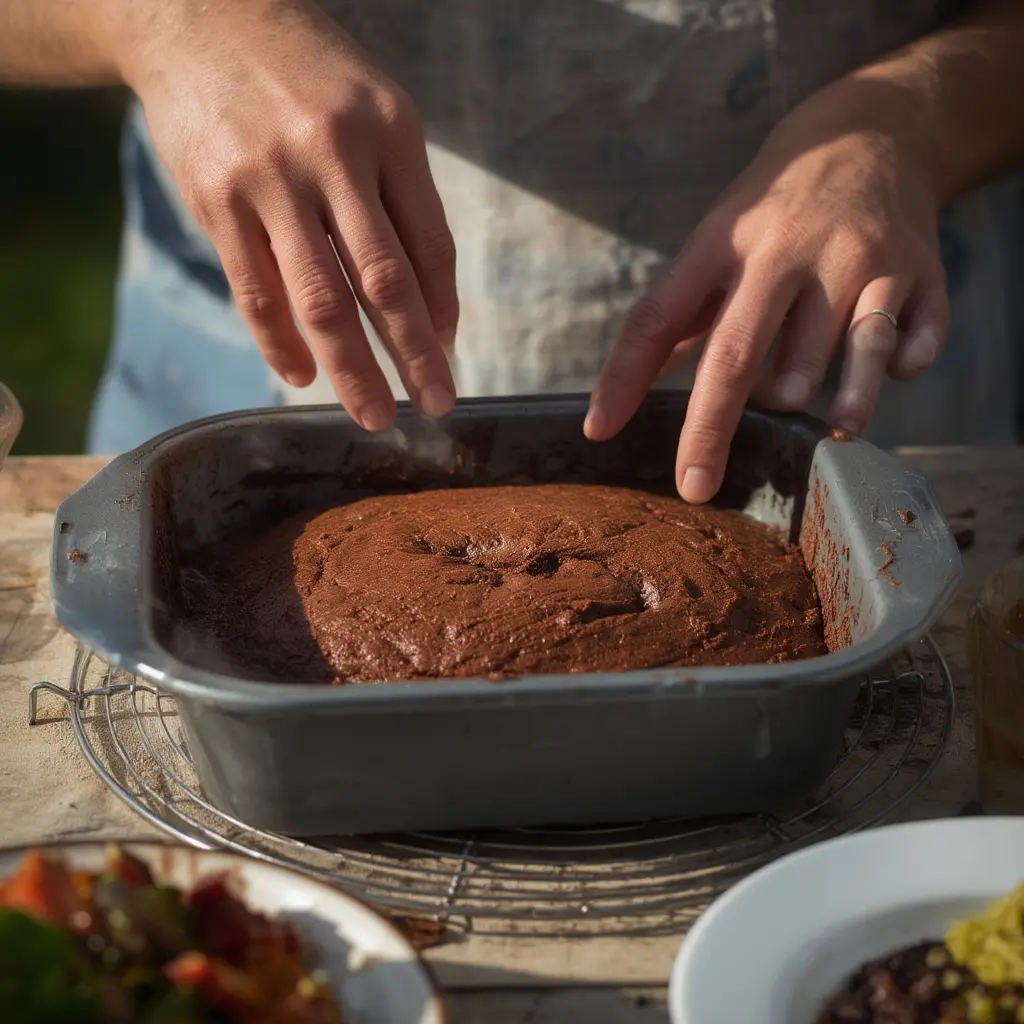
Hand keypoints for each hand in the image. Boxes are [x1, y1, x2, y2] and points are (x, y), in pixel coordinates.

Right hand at [119, 0, 457, 429]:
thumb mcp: (375, 112)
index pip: (430, 245)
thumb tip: (429, 305)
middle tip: (436, 407)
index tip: (447, 354)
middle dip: (415, 356)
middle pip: (384, 282)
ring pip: (320, 300)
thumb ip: (403, 198)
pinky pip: (256, 293)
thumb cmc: (307, 77)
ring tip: (374, 415)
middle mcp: (331, 154)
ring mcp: (269, 179)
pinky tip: (303, 376)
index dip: (443, 311)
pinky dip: (280, 343)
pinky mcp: (216, 201)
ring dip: (353, 370)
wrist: (198, 16)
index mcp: (389, 130)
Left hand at [585, 81, 947, 502]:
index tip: (600, 434)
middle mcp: (790, 249)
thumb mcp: (716, 243)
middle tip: (698, 482)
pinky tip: (892, 370)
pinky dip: (903, 371)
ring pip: (840, 360)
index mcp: (725, 243)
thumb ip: (675, 319)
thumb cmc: (776, 209)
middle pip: (740, 356)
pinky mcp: (922, 270)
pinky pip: (912, 348)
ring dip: (830, 404)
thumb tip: (618, 401)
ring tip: (826, 418)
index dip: (625, 379)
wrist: (875, 130)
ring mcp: (861, 257)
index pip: (660, 318)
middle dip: (713, 429)